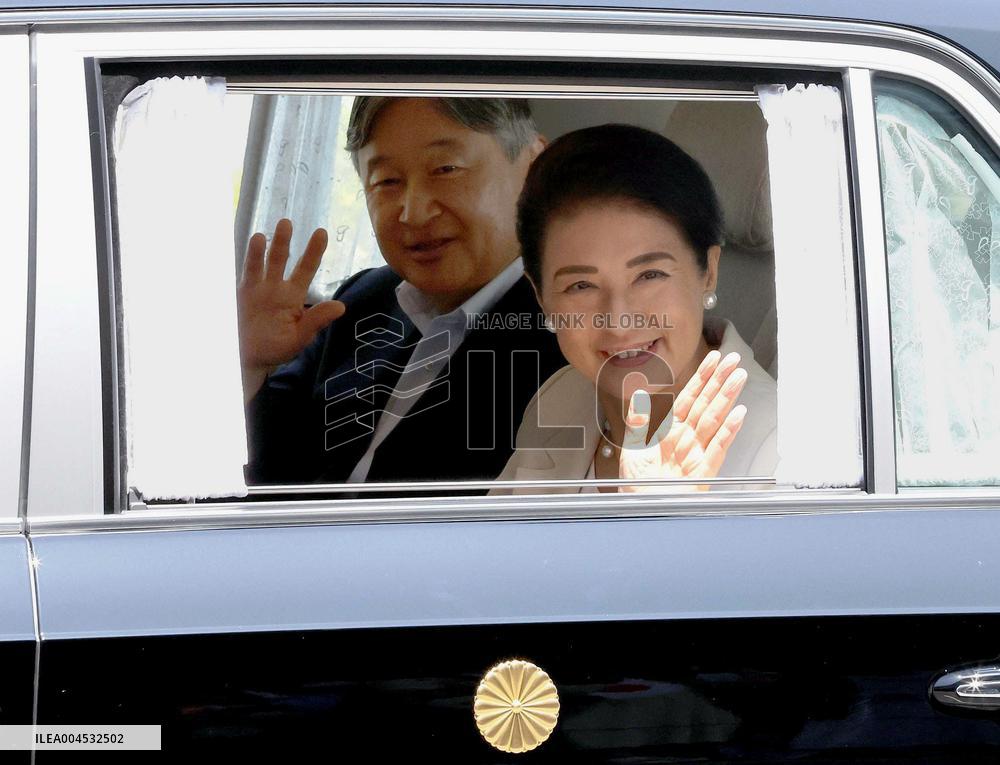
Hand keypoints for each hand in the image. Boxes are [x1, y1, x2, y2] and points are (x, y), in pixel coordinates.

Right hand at [238, 218, 345, 398]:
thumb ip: (316, 321)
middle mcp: (275, 286)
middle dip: (283, 241)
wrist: (248, 359)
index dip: (313, 251)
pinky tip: (247, 249)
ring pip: (260, 264)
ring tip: (261, 236)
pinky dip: (245, 263)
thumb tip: (341, 307)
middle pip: (281, 259)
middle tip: (286, 222)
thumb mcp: (299, 338)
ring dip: (260, 250)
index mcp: (293, 295)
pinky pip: (243, 276)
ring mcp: (256, 288)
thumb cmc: (276, 348)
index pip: (306, 269)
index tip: (321, 232)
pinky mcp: (240, 295)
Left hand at [619, 350, 747, 491]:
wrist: (639, 512)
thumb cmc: (637, 486)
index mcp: (668, 431)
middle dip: (719, 381)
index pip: (688, 398)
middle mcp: (685, 440)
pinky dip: (728, 431)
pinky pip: (718, 448)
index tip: (713, 360)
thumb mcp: (632, 448)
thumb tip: (638, 394)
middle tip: (733, 361)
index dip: (701, 378)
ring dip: (727, 398)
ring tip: (738, 378)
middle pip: (705, 404)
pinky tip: (739, 414)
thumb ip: (638, 420)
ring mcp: (696, 454)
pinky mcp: (703, 472)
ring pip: (714, 420)